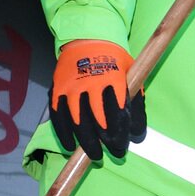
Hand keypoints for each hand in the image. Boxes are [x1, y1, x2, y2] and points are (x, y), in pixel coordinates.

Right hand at [49, 39, 145, 159]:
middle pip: (97, 119)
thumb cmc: (116, 63)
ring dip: (86, 141)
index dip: (119, 133)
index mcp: (113, 79)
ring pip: (77, 120)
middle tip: (113, 154)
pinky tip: (71, 145)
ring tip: (95, 154)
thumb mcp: (133, 77)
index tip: (121, 147)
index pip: (116, 112)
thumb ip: (136, 105)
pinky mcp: (57, 89)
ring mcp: (71, 87)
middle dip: (105, 141)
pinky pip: (58, 115)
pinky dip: (63, 133)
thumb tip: (137, 134)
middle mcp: (90, 83)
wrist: (88, 41)